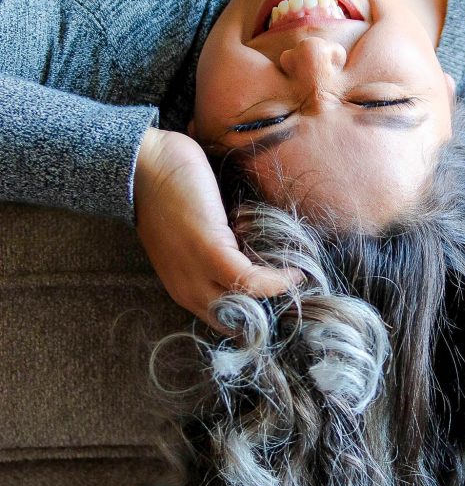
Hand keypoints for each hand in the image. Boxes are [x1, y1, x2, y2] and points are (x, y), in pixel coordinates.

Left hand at [133, 126, 302, 330]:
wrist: (145, 165)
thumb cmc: (170, 192)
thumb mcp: (194, 236)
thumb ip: (218, 254)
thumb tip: (255, 255)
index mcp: (184, 287)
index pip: (223, 318)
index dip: (253, 314)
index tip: (282, 302)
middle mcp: (187, 289)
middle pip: (235, 321)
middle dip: (267, 314)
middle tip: (298, 300)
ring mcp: (197, 273)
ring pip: (244, 305)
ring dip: (276, 298)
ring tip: (297, 282)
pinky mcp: (210, 252)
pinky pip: (251, 280)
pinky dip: (276, 280)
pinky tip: (293, 272)